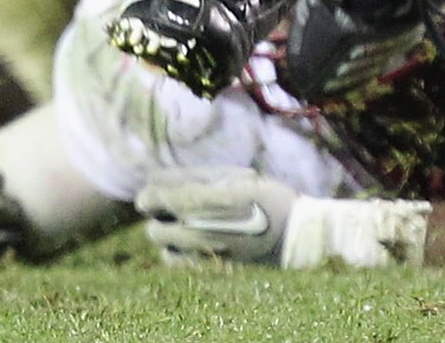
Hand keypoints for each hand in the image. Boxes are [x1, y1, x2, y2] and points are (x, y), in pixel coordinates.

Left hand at [138, 171, 298, 266]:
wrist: (295, 234)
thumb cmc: (268, 197)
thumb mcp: (235, 177)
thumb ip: (196, 177)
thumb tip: (159, 177)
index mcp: (203, 203)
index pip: (153, 200)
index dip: (149, 194)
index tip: (155, 190)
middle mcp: (199, 231)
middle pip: (153, 230)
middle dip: (156, 218)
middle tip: (168, 207)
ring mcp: (204, 255)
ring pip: (164, 251)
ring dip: (166, 237)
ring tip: (182, 224)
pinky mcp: (211, 268)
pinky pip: (180, 263)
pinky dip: (178, 251)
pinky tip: (194, 239)